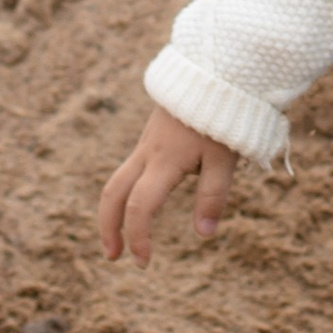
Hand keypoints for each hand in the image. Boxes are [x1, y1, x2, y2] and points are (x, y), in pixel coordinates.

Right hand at [100, 106, 235, 261]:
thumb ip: (214, 195)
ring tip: (120, 238)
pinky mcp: (152, 138)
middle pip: (113, 193)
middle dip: (108, 227)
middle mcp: (148, 153)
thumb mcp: (224, 157)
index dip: (138, 237)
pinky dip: (126, 193)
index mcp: (165, 161)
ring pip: (117, 180)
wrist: (213, 70)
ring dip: (114, 211)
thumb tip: (204, 234)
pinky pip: (130, 170)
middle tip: (113, 257)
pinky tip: (139, 206)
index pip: (141, 206)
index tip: (143, 262)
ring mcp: (146, 144)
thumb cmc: (224, 116)